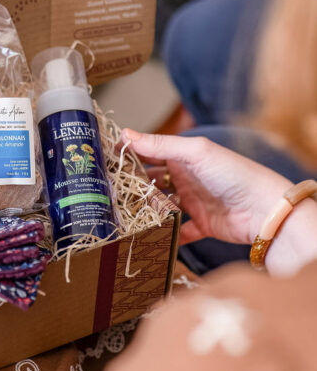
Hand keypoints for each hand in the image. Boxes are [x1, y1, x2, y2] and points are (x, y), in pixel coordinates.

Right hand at [122, 130, 316, 277]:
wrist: (265, 209)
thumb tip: (125, 134)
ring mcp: (192, 203)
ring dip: (146, 211)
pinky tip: (150, 237)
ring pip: (160, 207)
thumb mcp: (195, 153)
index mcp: (184, 157)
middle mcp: (186, 178)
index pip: (149, 154)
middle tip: (109, 193)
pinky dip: (166, 235)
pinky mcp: (199, 226)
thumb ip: (160, 144)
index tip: (105, 162)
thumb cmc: (234, 174)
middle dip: (133, 187)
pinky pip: (177, 232)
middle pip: (151, 182)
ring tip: (125, 215)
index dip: (129, 156)